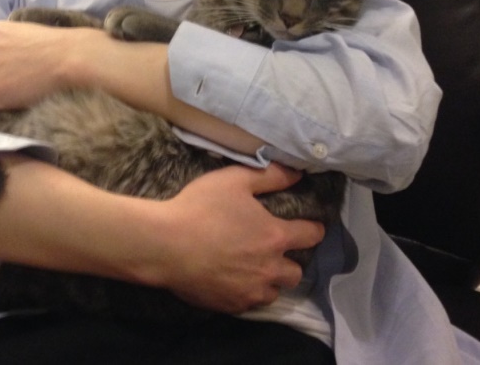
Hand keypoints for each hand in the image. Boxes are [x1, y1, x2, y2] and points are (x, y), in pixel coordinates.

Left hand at [0, 20, 102, 111]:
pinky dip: (4, 105)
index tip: (18, 65)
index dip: (4, 60)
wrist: (65, 60)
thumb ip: (11, 42)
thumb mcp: (27, 32)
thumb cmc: (56, 45)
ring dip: (0, 90)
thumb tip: (10, 58)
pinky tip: (22, 97)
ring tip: (24, 89)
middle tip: (22, 78)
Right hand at [153, 163, 324, 312]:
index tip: (309, 226)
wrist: (165, 245)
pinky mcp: (231, 306)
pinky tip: (231, 278)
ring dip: (269, 280)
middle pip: (296, 272)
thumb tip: (298, 173)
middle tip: (271, 248)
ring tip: (252, 267)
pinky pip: (250, 303)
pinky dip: (247, 292)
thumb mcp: (235, 180)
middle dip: (289, 260)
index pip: (311, 236)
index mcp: (275, 236)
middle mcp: (270, 269)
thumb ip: (270, 176)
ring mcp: (250, 292)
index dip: (313, 229)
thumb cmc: (201, 208)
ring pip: (274, 292)